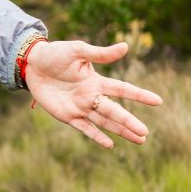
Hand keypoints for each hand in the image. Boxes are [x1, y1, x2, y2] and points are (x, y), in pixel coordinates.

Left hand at [22, 38, 161, 148]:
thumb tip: (126, 47)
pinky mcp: (67, 115)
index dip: (139, 95)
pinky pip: (84, 128)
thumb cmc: (55, 54)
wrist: (32, 64)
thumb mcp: (78, 50)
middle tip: (146, 133)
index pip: (122, 89)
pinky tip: (110, 145)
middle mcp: (92, 96)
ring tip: (139, 140)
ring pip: (104, 122)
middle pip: (115, 111)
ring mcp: (80, 107)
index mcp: (96, 80)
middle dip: (130, 122)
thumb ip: (100, 53)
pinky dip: (97, 136)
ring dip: (121, 131)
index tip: (158, 101)